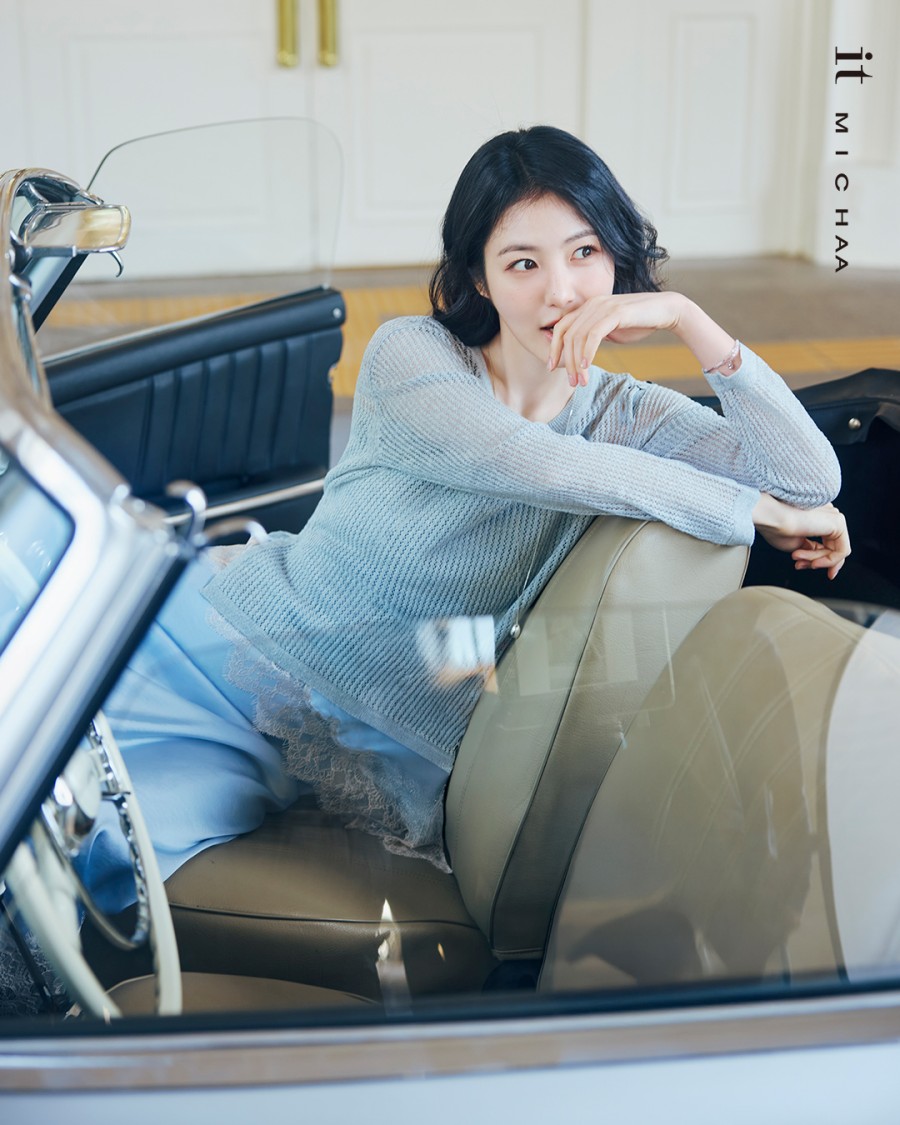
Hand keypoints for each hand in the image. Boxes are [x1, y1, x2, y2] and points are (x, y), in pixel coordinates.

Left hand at [547, 292, 685, 386]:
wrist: (664, 311)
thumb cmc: (638, 323)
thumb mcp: (610, 331)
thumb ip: (593, 337)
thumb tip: (579, 353)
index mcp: (588, 307)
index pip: (561, 327)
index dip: (554, 348)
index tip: (552, 367)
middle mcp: (592, 304)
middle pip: (567, 335)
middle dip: (566, 361)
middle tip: (572, 382)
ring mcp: (603, 306)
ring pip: (578, 337)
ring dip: (577, 363)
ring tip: (581, 381)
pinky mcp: (615, 312)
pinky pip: (594, 335)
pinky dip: (587, 352)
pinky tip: (586, 366)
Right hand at [752, 494, 850, 579]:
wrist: (771, 517)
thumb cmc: (776, 528)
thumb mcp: (796, 544)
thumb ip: (811, 549)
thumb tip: (819, 558)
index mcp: (817, 517)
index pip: (826, 542)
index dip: (819, 559)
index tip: (804, 567)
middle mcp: (828, 515)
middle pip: (833, 547)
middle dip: (816, 561)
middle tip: (798, 565)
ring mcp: (834, 517)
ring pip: (836, 550)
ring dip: (817, 561)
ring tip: (799, 561)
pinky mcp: (839, 522)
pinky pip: (842, 550)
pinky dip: (829, 561)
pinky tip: (814, 563)